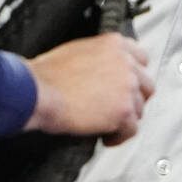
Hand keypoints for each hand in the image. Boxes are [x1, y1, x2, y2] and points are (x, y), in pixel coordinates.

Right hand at [25, 33, 152, 144]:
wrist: (36, 92)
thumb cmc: (46, 75)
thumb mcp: (75, 51)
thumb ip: (98, 57)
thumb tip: (101, 71)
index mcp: (114, 44)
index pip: (141, 58)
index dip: (134, 75)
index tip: (127, 86)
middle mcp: (125, 63)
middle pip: (146, 85)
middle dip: (133, 99)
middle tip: (119, 108)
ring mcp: (127, 87)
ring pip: (139, 109)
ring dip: (125, 118)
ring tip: (108, 125)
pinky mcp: (123, 111)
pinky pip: (132, 129)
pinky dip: (119, 136)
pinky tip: (107, 137)